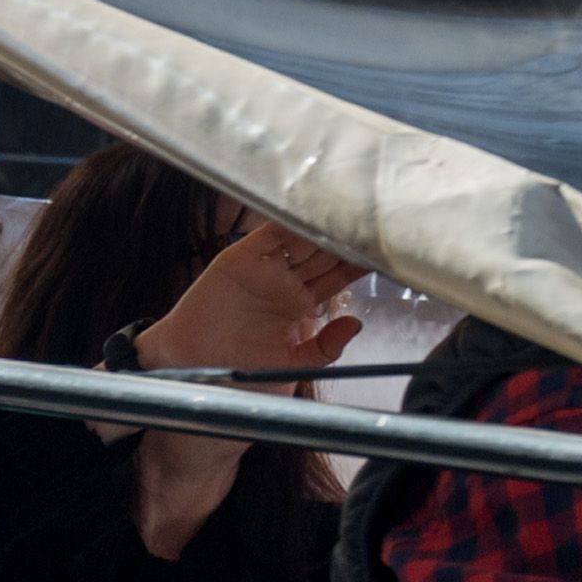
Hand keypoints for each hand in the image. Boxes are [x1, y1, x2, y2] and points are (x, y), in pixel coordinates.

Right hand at [127, 219, 364, 559]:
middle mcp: (285, 283)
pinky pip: (267, 235)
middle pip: (325, 252)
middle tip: (377, 217)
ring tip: (351, 207)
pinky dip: (287, 221)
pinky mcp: (239, 260)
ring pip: (301, 239)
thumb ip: (325, 347)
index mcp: (300, 306)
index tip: (388, 249)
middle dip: (349, 236)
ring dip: (323, 224)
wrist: (193, 374)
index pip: (338, 276)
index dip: (360, 262)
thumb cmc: (239, 374)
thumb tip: (356, 323)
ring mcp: (263, 269)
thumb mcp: (293, 366)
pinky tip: (310, 210)